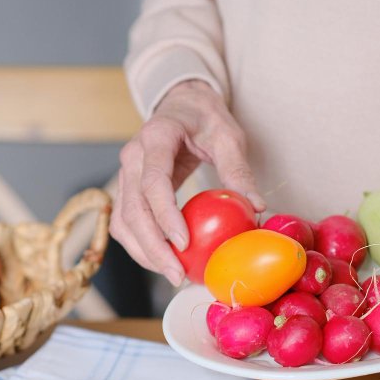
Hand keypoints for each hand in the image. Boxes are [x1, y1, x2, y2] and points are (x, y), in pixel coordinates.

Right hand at [110, 80, 265, 284]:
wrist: (181, 105)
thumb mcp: (228, 135)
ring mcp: (124, 174)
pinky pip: (124, 223)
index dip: (165, 216)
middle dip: (152, 247)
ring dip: (143, 252)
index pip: (153, 182)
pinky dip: (139, 245)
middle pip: (132, 209)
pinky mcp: (126, 189)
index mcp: (156, 137)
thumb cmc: (205, 118)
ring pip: (122, 221)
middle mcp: (132, 156)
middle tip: (177, 274)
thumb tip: (256, 206)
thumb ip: (239, 169)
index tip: (183, 244)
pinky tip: (161, 260)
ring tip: (171, 273)